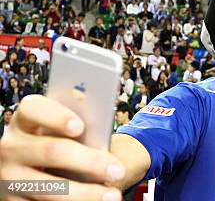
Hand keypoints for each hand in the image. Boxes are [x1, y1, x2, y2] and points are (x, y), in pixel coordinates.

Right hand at [0, 95, 124, 199]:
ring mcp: (8, 176)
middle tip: (117, 170)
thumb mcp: (62, 130)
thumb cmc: (61, 139)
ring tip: (112, 195)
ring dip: (84, 193)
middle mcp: (11, 146)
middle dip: (89, 162)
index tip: (80, 127)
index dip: (57, 117)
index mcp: (24, 120)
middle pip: (51, 151)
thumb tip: (100, 137)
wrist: (40, 166)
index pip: (33, 109)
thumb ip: (76, 127)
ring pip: (49, 188)